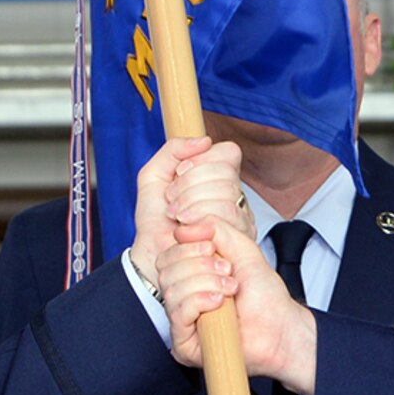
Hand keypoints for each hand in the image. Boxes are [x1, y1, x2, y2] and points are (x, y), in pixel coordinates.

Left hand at [128, 137, 247, 286]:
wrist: (152, 253)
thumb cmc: (155, 219)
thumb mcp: (153, 176)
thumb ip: (173, 150)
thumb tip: (204, 141)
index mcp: (218, 177)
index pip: (228, 152)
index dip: (200, 160)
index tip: (178, 174)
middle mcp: (235, 195)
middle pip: (225, 173)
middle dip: (189, 185)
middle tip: (172, 202)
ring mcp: (241, 216)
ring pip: (227, 193)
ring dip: (192, 203)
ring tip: (177, 217)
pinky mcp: (240, 238)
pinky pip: (227, 215)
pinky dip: (200, 218)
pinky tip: (187, 229)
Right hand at [158, 220, 317, 394]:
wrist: (281, 327)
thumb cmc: (265, 297)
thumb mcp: (241, 248)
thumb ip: (214, 228)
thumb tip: (182, 228)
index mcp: (190, 277)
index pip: (167, 257)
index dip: (188, 248)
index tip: (214, 250)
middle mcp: (182, 299)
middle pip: (166, 271)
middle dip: (200, 266)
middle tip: (227, 272)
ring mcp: (182, 322)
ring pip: (171, 290)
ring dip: (205, 283)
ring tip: (230, 289)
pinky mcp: (184, 344)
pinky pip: (177, 313)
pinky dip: (199, 301)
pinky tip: (218, 302)